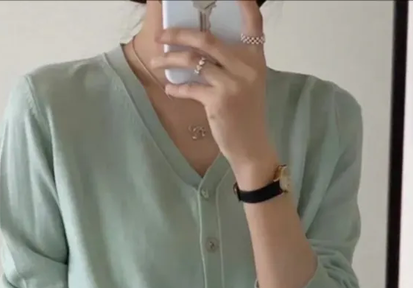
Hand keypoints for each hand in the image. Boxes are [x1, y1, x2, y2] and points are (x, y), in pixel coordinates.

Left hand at [153, 0, 277, 185]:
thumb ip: (232, 63)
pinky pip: (189, 87)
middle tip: (161, 35)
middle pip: (206, 38)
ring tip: (157, 62)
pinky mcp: (218, 101)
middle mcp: (246, 66)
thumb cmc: (246, 114)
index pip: (254, 22)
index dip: (244, 2)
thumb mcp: (248, 83)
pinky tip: (169, 89)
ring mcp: (232, 83)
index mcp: (255, 57)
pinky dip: (176, 88)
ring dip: (169, 60)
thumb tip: (200, 47)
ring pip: (193, 60)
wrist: (252, 147)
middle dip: (178, 33)